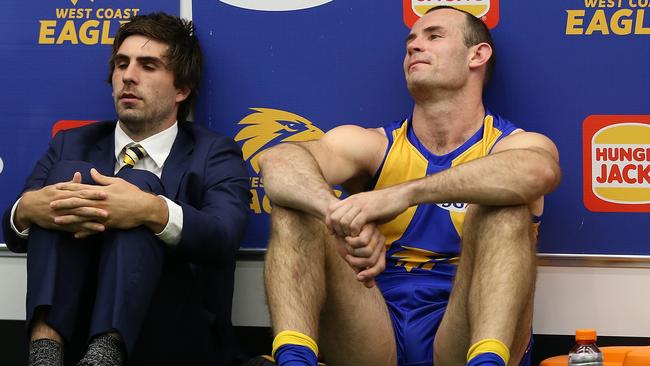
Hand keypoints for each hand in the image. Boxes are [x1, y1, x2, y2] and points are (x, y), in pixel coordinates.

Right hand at [16, 172, 106, 236]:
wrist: (29, 207)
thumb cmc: (46, 195)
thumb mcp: (56, 187)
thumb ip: (71, 183)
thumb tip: (80, 174)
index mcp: (64, 194)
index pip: (81, 193)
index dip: (93, 194)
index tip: (105, 194)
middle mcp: (63, 205)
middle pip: (80, 208)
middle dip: (94, 210)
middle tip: (107, 212)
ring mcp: (61, 216)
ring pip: (77, 220)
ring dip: (90, 224)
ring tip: (103, 227)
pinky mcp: (59, 225)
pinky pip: (71, 228)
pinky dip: (81, 231)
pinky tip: (91, 233)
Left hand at [52, 169, 166, 232]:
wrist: (144, 207)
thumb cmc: (132, 193)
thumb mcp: (118, 182)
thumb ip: (102, 179)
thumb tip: (92, 171)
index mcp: (101, 191)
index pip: (81, 188)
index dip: (68, 188)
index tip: (56, 188)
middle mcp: (100, 203)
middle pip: (78, 203)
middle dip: (63, 204)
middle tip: (50, 205)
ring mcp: (103, 214)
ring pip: (83, 217)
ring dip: (69, 219)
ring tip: (57, 221)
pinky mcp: (109, 223)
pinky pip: (94, 228)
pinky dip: (85, 232)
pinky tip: (75, 235)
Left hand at [326, 186, 408, 236]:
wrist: (400, 195)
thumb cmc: (385, 203)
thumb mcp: (366, 206)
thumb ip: (357, 212)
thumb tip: (348, 222)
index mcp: (351, 199)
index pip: (331, 210)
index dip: (330, 223)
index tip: (335, 232)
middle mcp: (353, 201)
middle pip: (334, 217)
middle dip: (337, 229)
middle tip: (344, 237)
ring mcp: (360, 205)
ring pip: (343, 221)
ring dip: (346, 233)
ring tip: (352, 237)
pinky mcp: (369, 211)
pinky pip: (355, 224)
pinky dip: (355, 233)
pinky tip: (359, 236)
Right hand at [334, 223, 386, 287]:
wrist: (337, 224)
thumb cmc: (345, 242)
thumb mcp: (353, 258)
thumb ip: (361, 270)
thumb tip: (370, 286)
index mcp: (379, 250)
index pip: (380, 267)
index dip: (370, 275)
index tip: (358, 277)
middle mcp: (381, 241)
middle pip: (371, 261)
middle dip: (356, 262)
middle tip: (348, 255)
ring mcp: (376, 232)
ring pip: (367, 252)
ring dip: (353, 252)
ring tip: (348, 245)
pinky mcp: (368, 225)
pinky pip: (362, 241)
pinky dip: (352, 243)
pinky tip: (347, 236)